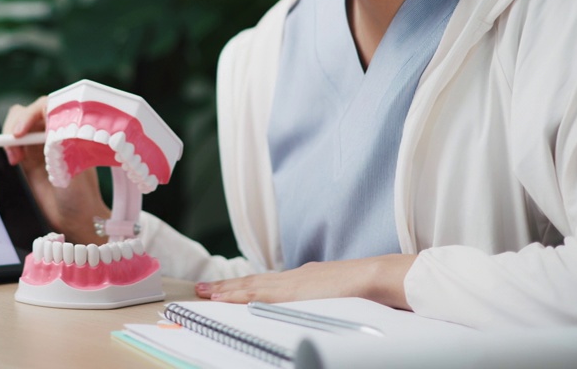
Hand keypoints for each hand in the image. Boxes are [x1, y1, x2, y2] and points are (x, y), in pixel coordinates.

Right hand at [3, 96, 110, 244]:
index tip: (22, 132)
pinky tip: (14, 160)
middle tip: (14, 141)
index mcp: (72, 130)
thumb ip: (62, 149)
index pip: (49, 107)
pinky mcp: (30, 155)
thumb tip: (52, 129)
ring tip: (15, 158)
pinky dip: (9, 145)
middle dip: (19, 122)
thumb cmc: (81, 195)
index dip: (33, 113)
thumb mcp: (72, 170)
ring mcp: (42, 143)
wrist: (76, 218)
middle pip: (32, 110)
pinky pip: (15, 140)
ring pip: (21, 122)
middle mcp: (57, 132)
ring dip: (12, 134)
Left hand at [194, 254, 415, 309]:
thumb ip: (322, 295)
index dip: (243, 286)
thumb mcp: (336, 292)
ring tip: (205, 293)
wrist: (375, 276)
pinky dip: (239, 296)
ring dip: (226, 290)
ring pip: (251, 287)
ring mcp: (292, 283)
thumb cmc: (363, 288)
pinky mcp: (293, 292)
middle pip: (252, 282)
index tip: (224, 288)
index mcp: (302, 278)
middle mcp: (293, 277)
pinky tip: (225, 298)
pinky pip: (258, 295)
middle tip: (202, 289)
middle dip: (226, 286)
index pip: (265, 283)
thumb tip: (318, 299)